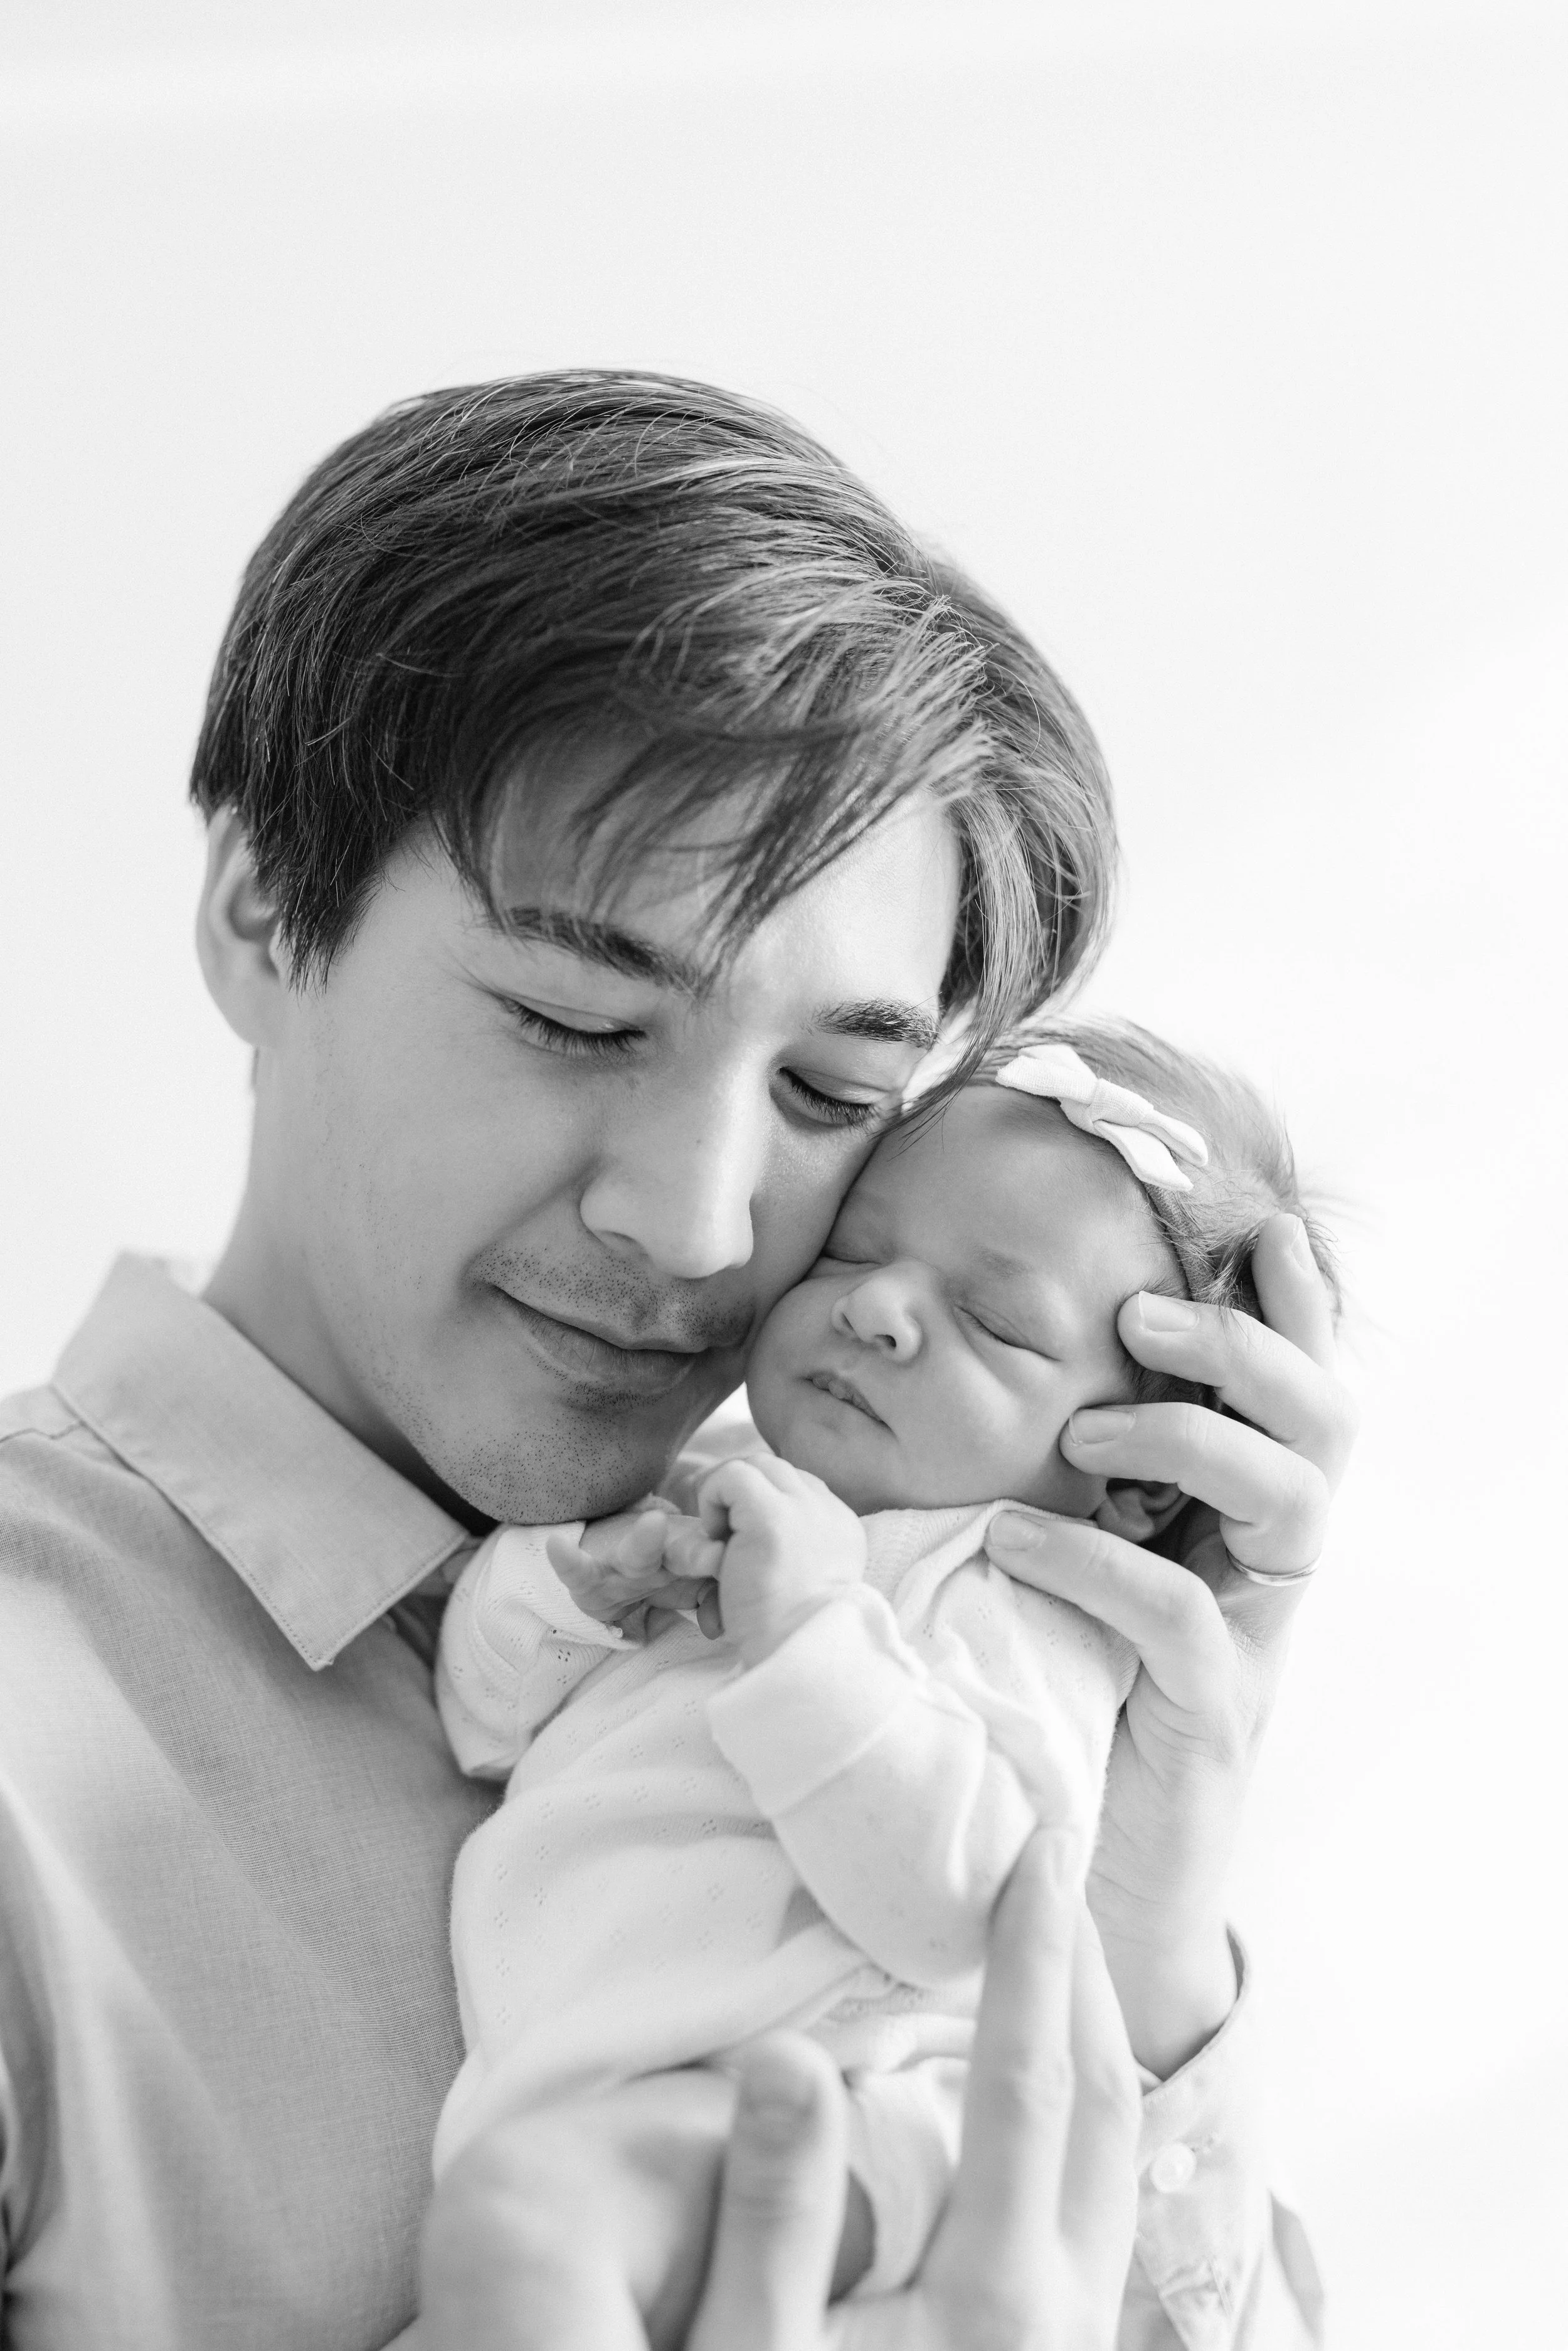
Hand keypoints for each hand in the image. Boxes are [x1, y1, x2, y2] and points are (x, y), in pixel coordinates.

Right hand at [415, 1832, 1140, 2350]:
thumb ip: (774, 2210)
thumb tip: (794, 2056)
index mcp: (992, 2302)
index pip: (1029, 2083)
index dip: (1033, 1953)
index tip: (1035, 1849)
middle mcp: (1057, 2318)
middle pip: (1101, 2105)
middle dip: (1084, 1971)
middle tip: (1054, 1862)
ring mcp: (1068, 2344)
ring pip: (1116, 2156)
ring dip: (1092, 2036)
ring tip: (1053, 1948)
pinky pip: (1095, 2200)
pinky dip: (1078, 2108)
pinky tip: (1037, 2089)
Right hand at [547, 1507, 721, 1643]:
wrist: (600, 1553)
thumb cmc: (657, 1570)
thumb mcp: (689, 1585)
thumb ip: (714, 1598)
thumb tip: (728, 1623)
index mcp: (692, 1555)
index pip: (720, 1558)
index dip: (736, 1562)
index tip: (755, 1562)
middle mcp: (661, 1552)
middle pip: (686, 1549)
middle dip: (702, 1551)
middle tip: (719, 1552)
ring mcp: (623, 1561)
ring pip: (637, 1552)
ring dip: (645, 1540)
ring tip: (653, 1523)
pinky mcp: (589, 1576)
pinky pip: (577, 1570)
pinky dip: (567, 1561)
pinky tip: (557, 1548)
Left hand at [696, 1456, 866, 1666]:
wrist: (798, 1658)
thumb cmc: (791, 1637)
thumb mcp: (804, 1585)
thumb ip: (794, 1551)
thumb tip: (752, 1539)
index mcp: (840, 1527)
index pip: (798, 1487)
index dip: (763, 1503)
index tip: (740, 1538)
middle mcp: (828, 1511)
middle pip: (778, 1470)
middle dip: (742, 1492)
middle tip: (720, 1531)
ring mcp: (803, 1509)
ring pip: (757, 1464)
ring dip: (728, 1494)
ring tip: (718, 1537)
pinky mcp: (772, 1516)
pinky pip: (733, 1476)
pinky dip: (713, 1497)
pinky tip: (713, 1536)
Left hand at [985, 1212, 1357, 2075]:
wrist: (1082, 1886)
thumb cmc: (1066, 1700)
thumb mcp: (1072, 1566)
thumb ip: (1073, 1484)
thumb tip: (1006, 1380)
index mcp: (1244, 1519)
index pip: (1301, 1393)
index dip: (1298, 1308)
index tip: (1260, 1226)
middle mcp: (1268, 1569)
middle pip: (1324, 1427)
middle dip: (1248, 1347)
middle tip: (1138, 1319)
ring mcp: (1254, 1641)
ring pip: (1290, 1504)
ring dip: (1191, 1439)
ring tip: (1083, 1434)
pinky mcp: (1212, 1714)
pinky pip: (1183, 1613)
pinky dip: (1097, 1561)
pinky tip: (1016, 1536)